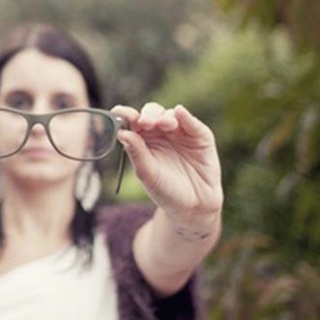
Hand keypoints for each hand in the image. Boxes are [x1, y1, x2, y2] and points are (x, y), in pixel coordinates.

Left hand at [112, 103, 223, 232]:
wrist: (193, 206)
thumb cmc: (166, 190)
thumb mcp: (147, 173)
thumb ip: (136, 152)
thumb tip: (121, 132)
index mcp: (142, 139)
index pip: (131, 121)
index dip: (125, 114)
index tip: (119, 113)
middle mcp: (160, 132)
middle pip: (151, 113)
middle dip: (147, 115)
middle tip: (144, 123)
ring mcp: (180, 132)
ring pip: (170, 115)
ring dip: (165, 117)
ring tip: (162, 124)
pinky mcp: (199, 135)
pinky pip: (192, 123)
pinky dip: (186, 116)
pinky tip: (180, 113)